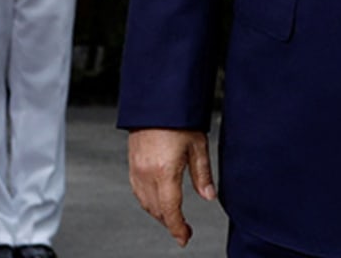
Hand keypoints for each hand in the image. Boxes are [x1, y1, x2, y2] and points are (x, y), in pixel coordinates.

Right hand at [129, 128, 215, 246]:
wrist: (156, 103)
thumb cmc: (179, 119)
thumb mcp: (198, 145)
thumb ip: (202, 174)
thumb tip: (209, 196)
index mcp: (164, 171)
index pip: (170, 209)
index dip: (178, 227)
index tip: (184, 238)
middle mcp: (146, 174)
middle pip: (157, 210)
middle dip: (170, 223)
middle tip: (183, 231)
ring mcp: (136, 170)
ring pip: (145, 203)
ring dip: (159, 214)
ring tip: (173, 219)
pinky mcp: (132, 165)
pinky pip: (138, 192)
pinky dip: (148, 202)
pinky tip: (157, 202)